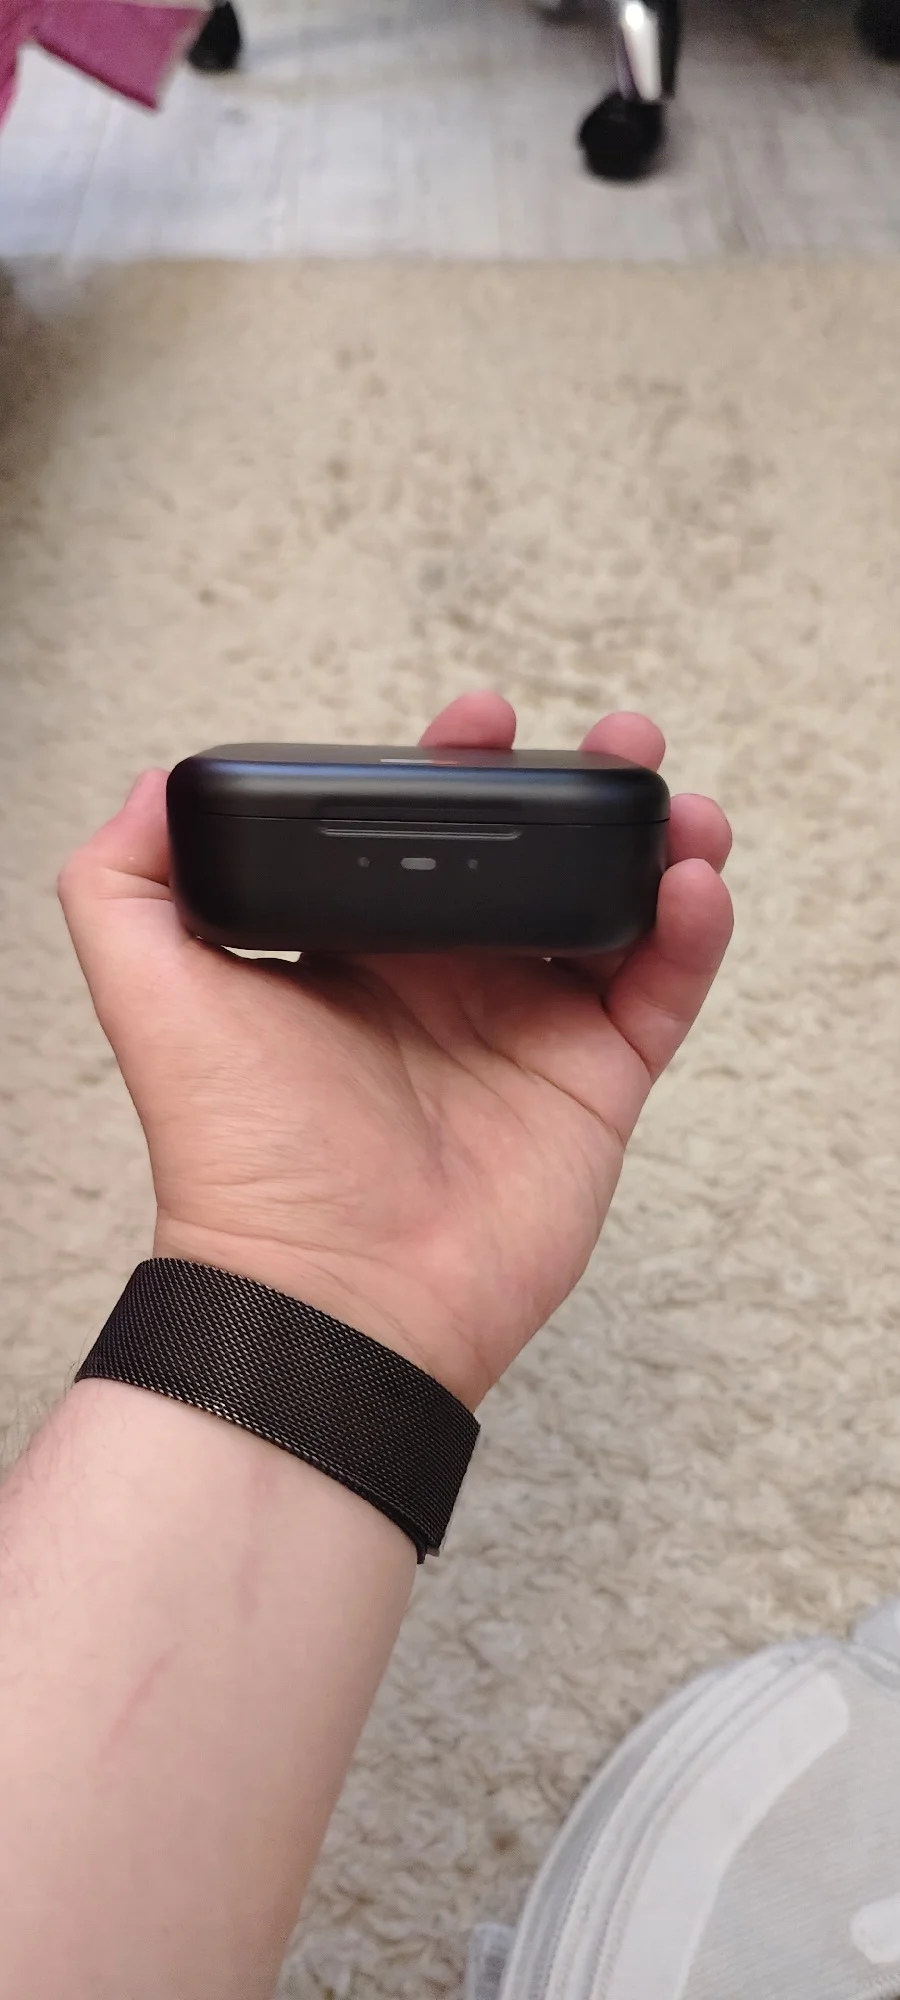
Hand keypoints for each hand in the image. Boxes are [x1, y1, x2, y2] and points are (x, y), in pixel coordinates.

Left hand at [59, 694, 731, 1408]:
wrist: (330, 1295)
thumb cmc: (239, 1162)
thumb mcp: (150, 999)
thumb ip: (124, 885)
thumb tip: (151, 785)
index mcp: (360, 948)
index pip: (422, 833)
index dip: (457, 767)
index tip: (477, 722)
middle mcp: (450, 978)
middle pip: (532, 856)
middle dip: (579, 785)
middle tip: (614, 738)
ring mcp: (529, 1028)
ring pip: (611, 910)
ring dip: (652, 843)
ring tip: (677, 802)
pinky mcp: (594, 1084)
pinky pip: (661, 992)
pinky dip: (692, 934)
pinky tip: (693, 883)